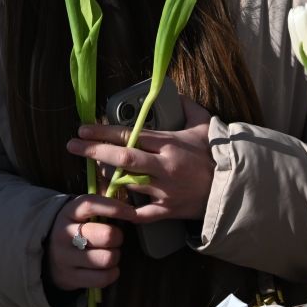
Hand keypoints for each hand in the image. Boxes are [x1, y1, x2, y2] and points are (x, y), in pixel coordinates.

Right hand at [46, 193, 139, 291]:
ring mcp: (65, 258)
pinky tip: (108, 268)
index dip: (114, 207)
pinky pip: (103, 278)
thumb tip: (126, 200)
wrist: (46, 255)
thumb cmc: (72, 229)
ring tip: (110, 253)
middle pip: (106, 235)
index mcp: (68, 213)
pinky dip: (112, 273)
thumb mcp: (79, 213)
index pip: (91, 204)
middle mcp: (64, 234)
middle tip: (116, 238)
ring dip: (115, 256)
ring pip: (107, 258)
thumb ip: (98, 205)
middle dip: (118, 237)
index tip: (132, 212)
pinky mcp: (70, 278)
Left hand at [68, 97, 215, 221]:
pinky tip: (107, 206)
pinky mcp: (167, 211)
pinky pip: (139, 214)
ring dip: (105, 178)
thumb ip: (188, 107)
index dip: (104, 131)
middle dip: (94, 151)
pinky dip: (122, 211)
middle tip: (72, 145)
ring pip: (126, 184)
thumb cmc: (217, 155)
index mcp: (170, 144)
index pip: (130, 135)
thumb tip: (177, 92)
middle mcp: (164, 166)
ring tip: (89, 172)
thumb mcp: (204, 125)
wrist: (234, 187)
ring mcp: (164, 190)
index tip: (83, 128)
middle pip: (122, 158)